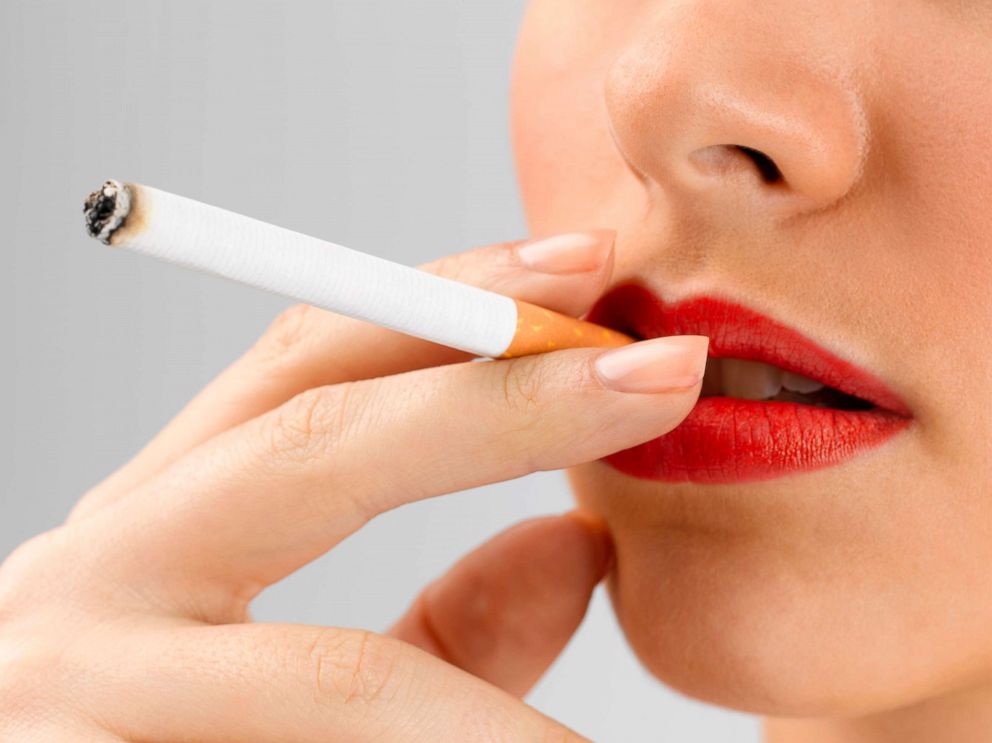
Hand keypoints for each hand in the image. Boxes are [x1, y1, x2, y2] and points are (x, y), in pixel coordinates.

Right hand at [0, 230, 706, 740]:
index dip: (451, 303)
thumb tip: (580, 540)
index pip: (306, 366)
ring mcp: (73, 694)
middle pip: (314, 446)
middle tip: (658, 373)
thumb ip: (442, 628)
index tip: (584, 268)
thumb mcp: (290, 680)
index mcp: (152, 530)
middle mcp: (94, 584)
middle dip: (501, 406)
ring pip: (343, 675)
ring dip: (495, 717)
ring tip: (597, 741)